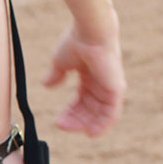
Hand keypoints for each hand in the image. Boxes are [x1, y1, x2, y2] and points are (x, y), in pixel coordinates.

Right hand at [43, 21, 124, 136]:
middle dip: (74, 119)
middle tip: (59, 124)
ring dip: (84, 123)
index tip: (56, 119)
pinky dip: (102, 124)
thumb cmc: (76, 41)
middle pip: (89, 109)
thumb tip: (46, 85)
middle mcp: (101, 83)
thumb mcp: (61, 62)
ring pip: (99, 114)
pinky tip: (90, 132)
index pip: (80, 100)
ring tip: (68, 127)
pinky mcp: (116, 89)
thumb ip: (56, 75)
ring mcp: (110, 87)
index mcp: (90, 75)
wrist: (89, 31)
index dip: (69, 111)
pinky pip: (112, 114)